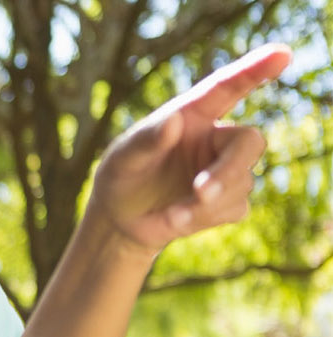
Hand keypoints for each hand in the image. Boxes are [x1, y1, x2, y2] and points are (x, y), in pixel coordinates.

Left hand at [87, 44, 291, 254]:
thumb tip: (173, 121)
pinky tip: (175, 219)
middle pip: (251, 142)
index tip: (281, 53)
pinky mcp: (228, 201)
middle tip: (200, 191)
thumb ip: (147, 140)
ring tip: (170, 214)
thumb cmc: (121, 175)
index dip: (254, 70)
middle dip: (229, 169)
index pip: (227, 88)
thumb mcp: (123, 157)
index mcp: (192, 115)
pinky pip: (233, 208)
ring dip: (205, 203)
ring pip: (241, 182)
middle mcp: (215, 138)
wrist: (120, 219)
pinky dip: (203, 218)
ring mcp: (225, 169)